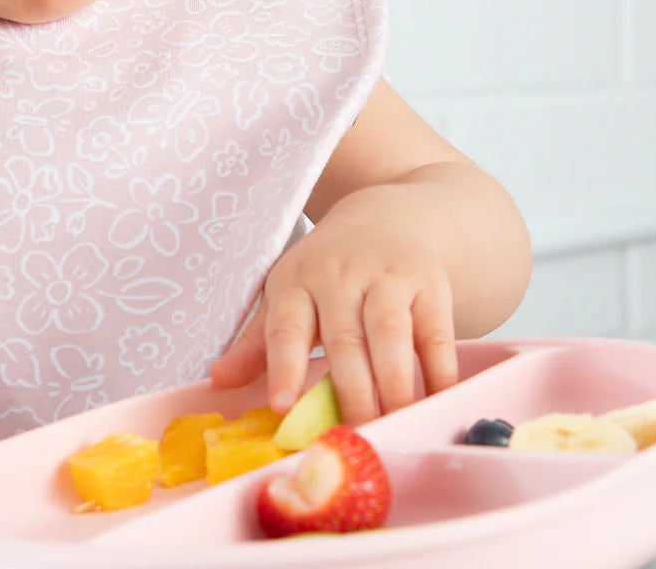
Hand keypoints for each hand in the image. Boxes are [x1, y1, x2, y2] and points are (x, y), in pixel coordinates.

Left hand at [209, 187, 458, 424]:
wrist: (384, 216)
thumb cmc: (327, 269)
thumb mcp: (287, 293)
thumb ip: (258, 343)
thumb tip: (217, 381)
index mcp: (296, 281)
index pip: (286, 326)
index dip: (283, 367)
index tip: (281, 407)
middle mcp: (339, 275)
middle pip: (344, 339)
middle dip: (351, 393)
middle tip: (353, 438)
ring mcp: (386, 277)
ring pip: (389, 335)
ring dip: (393, 386)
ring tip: (394, 426)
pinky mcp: (429, 283)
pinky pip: (436, 334)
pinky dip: (438, 373)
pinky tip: (437, 403)